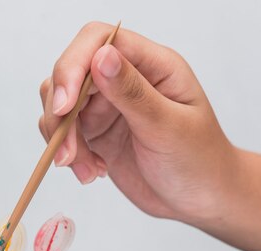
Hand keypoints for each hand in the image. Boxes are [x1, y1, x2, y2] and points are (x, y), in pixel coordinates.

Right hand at [39, 22, 236, 222]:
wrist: (200, 200)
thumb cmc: (200, 161)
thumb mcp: (168, 128)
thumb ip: (133, 92)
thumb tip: (101, 56)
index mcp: (152, 65)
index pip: (99, 40)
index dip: (73, 66)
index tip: (64, 106)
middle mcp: (125, 78)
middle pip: (71, 73)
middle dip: (61, 113)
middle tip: (68, 153)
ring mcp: (107, 105)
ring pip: (60, 103)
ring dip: (61, 138)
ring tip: (85, 168)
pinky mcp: (95, 131)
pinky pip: (64, 132)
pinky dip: (67, 153)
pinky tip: (92, 171)